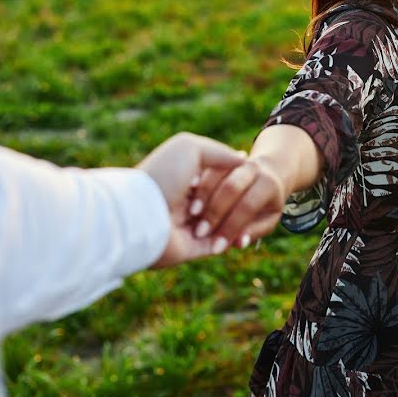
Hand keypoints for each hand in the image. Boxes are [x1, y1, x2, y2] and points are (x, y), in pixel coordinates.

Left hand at [136, 133, 245, 267]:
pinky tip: (245, 233)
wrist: (142, 215)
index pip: (216, 176)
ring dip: (237, 220)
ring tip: (255, 214)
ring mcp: (188, 225)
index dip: (233, 175)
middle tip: (254, 195)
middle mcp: (185, 201)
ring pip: (223, 223)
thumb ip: (219, 152)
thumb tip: (242, 159)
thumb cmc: (164, 176)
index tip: (249, 171)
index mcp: (182, 177)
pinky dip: (232, 240)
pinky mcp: (192, 248)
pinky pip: (219, 243)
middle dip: (237, 199)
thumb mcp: (190, 148)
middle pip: (222, 200)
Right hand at [189, 155, 287, 251]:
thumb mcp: (265, 221)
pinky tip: (189, 201)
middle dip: (215, 211)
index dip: (231, 228)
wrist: (266, 176)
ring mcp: (238, 159)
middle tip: (199, 232)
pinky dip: (197, 184)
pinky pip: (207, 168)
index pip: (248, 207)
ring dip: (202, 195)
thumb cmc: (265, 205)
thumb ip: (252, 232)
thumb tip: (239, 242)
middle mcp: (255, 168)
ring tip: (192, 217)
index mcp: (269, 186)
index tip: (216, 248)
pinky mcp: (224, 154)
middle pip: (232, 187)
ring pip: (216, 173)